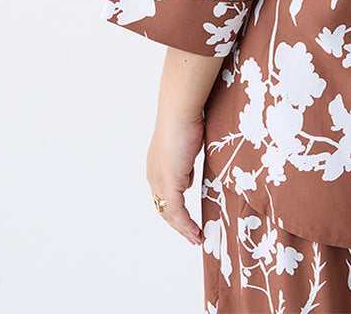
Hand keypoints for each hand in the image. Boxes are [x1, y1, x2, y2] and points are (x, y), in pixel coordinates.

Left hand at [146, 111, 204, 245]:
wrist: (180, 112)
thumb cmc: (186, 119)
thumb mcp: (187, 145)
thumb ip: (186, 162)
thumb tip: (188, 177)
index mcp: (156, 166)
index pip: (163, 194)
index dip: (174, 209)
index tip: (186, 219)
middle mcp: (154, 175)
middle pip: (163, 208)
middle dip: (178, 224)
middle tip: (191, 235)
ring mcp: (160, 181)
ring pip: (169, 213)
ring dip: (183, 228)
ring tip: (195, 238)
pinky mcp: (169, 183)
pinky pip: (177, 211)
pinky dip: (186, 225)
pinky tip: (196, 232)